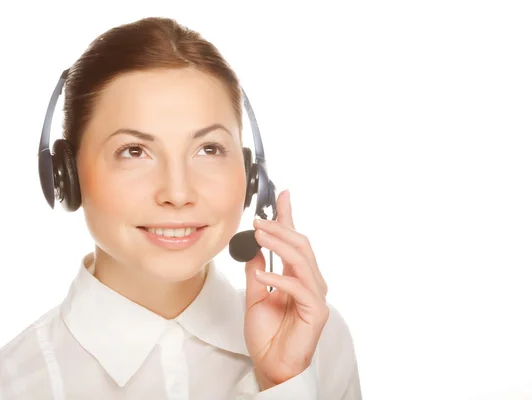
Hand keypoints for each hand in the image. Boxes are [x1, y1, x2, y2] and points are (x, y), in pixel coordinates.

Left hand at [243, 189, 328, 390]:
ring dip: (280, 244)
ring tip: (259, 235)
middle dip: (280, 227)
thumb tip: (253, 247)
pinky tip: (262, 272)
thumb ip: (257, 271)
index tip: (282, 194)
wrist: (271, 364)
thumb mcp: (254, 296)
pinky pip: (299, 287)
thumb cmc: (267, 334)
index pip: (294, 240)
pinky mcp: (316, 311)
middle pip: (300, 245)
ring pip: (302, 260)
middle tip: (258, 220)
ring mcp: (315, 295)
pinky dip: (279, 276)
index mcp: (296, 275)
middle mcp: (309, 281)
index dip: (289, 216)